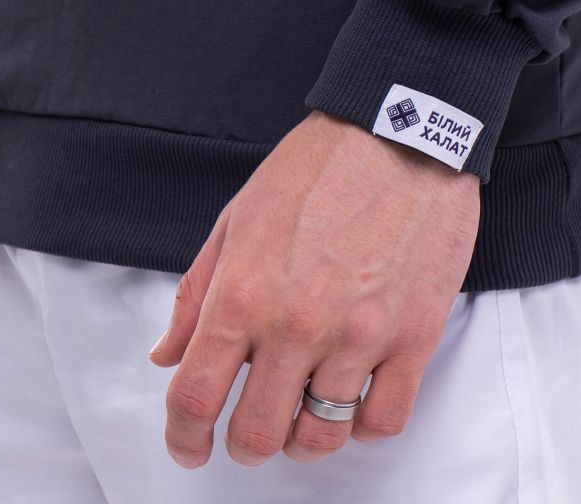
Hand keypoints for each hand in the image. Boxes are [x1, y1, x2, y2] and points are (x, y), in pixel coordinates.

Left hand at [148, 108, 479, 467]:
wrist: (398, 133)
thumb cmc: (318, 167)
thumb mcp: (237, 218)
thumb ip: (198, 293)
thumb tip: (167, 354)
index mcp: (243, 292)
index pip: (195, 397)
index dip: (183, 437)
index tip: (189, 446)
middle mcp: (296, 323)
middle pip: (257, 432)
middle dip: (244, 444)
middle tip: (249, 432)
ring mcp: (358, 334)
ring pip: (321, 436)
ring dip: (302, 438)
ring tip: (302, 414)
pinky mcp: (413, 336)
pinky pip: (383, 420)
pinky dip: (361, 425)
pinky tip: (352, 400)